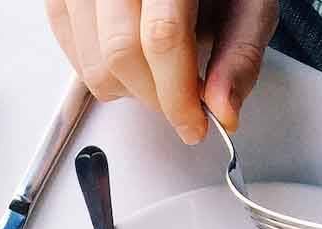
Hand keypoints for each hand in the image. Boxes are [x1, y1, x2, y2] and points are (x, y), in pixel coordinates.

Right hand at [45, 0, 277, 142]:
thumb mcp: (247, 4)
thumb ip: (238, 55)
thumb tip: (223, 110)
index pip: (161, 37)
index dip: (177, 94)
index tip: (193, 123)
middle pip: (121, 54)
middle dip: (155, 97)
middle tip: (180, 101)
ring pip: (94, 66)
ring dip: (130, 90)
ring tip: (158, 73)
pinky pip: (74, 58)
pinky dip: (105, 76)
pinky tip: (133, 62)